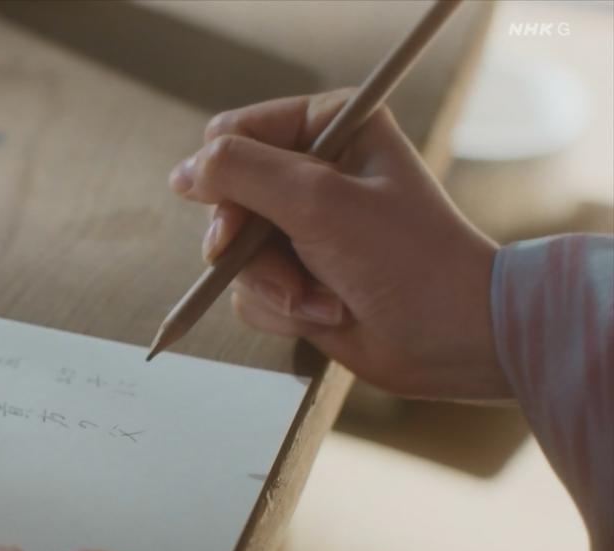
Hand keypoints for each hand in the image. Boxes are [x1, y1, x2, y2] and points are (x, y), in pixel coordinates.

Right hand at [169, 89, 507, 398]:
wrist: (452, 338)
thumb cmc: (405, 259)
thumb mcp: (317, 201)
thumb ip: (242, 174)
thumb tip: (182, 174)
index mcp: (330, 128)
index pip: (234, 134)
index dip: (225, 175)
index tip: (236, 217)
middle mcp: (313, 173)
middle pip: (226, 199)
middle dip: (252, 246)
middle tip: (284, 268)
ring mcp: (303, 228)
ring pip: (234, 254)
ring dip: (274, 285)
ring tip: (325, 300)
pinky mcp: (298, 275)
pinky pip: (250, 291)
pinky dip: (282, 310)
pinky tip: (327, 315)